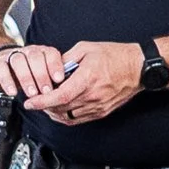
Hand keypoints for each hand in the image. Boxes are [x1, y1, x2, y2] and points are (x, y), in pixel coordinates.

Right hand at [0, 41, 68, 104]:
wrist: (2, 69)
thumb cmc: (29, 74)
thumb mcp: (44, 77)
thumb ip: (53, 80)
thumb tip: (68, 92)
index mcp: (42, 53)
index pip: (50, 54)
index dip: (55, 65)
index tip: (59, 79)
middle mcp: (28, 52)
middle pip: (35, 57)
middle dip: (41, 75)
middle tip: (46, 91)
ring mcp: (13, 56)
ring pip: (18, 61)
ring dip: (26, 78)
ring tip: (32, 94)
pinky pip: (2, 69)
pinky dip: (7, 81)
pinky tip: (13, 93)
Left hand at [18, 39, 144, 124]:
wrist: (138, 68)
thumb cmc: (115, 56)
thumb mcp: (86, 48)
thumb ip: (66, 58)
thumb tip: (53, 68)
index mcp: (87, 79)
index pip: (60, 96)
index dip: (42, 101)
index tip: (30, 103)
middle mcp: (92, 96)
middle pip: (61, 109)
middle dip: (44, 106)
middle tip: (34, 100)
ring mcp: (98, 106)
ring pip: (68, 117)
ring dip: (54, 113)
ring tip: (46, 105)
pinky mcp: (101, 112)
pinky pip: (78, 119)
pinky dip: (66, 116)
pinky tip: (60, 110)